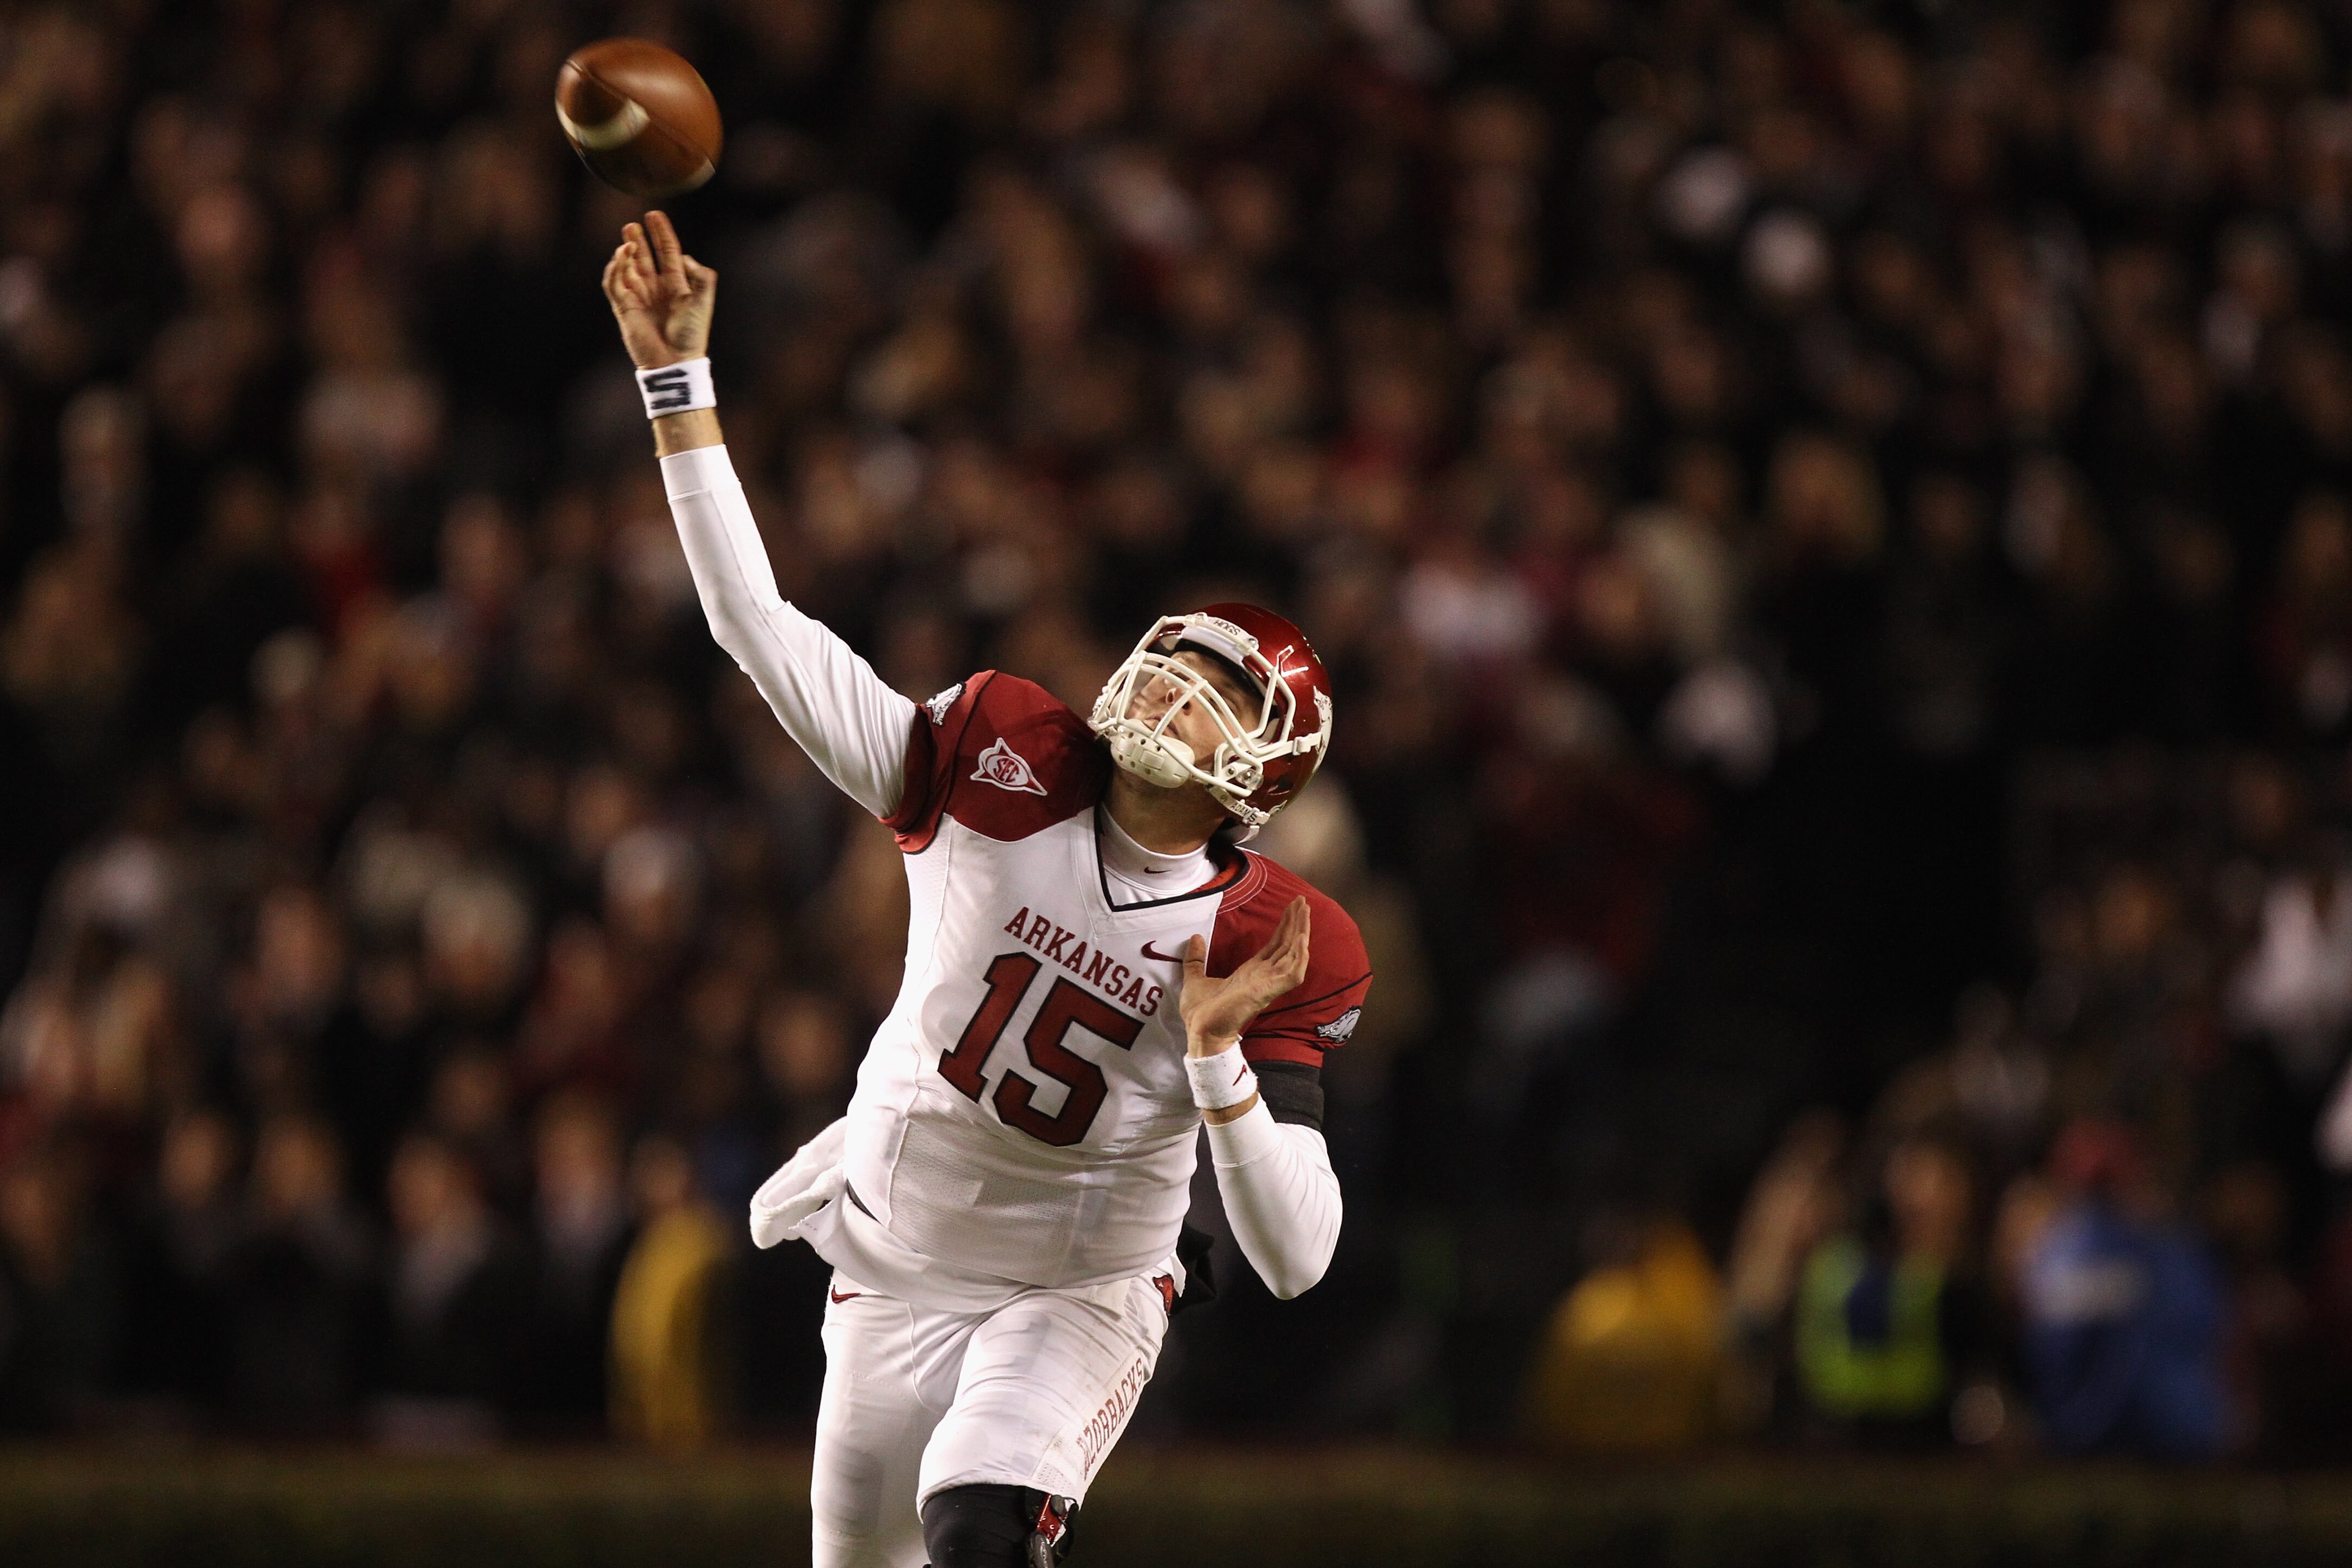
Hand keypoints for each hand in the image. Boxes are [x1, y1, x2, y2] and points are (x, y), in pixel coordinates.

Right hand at [602, 209, 715, 369]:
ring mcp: (639, 296)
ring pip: (627, 267)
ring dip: (626, 253)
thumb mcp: (703, 301)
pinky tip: (622, 257)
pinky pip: (614, 282)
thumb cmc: (690, 333)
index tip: (654, 214)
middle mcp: (656, 288)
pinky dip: (616, 268)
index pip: (667, 252)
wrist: (673, 360)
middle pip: (644, 256)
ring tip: (629, 242)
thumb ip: (702, 277)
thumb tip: (684, 257)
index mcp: (676, 285)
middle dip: (638, 239)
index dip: (662, 233)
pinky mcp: (624, 307)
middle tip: (632, 225)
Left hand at [1180, 896, 1310, 1056]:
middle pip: (1287, 945)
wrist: (1200, 1031)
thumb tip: (1194, 937)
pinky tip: (1302, 939)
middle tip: (1303, 901)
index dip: (1284, 926)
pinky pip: (1291, 973)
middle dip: (1296, 923)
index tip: (1291, 908)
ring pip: (1293, 955)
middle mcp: (1264, 976)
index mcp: (1251, 972)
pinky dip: (1299, 957)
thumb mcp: (1194, 978)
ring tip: (1305, 912)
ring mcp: (1268, 984)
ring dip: (1301, 933)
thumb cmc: (1201, 1012)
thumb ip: (1195, 958)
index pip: (1275, 945)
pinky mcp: (1267, 992)